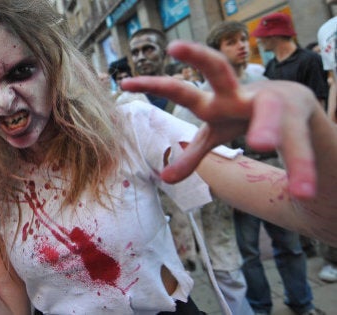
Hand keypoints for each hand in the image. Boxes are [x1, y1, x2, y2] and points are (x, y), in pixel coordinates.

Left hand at [121, 40, 319, 197]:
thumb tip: (164, 179)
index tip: (124, 83)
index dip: (153, 86)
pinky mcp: (299, 119)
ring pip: (269, 112)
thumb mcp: (216, 135)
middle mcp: (238, 94)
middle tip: (175, 47)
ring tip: (261, 143)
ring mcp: (271, 102)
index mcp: (215, 101)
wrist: (293, 104)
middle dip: (197, 57)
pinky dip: (302, 166)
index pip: (180, 90)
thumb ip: (193, 154)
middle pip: (218, 70)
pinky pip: (300, 144)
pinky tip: (304, 190)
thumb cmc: (243, 115)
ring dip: (266, 128)